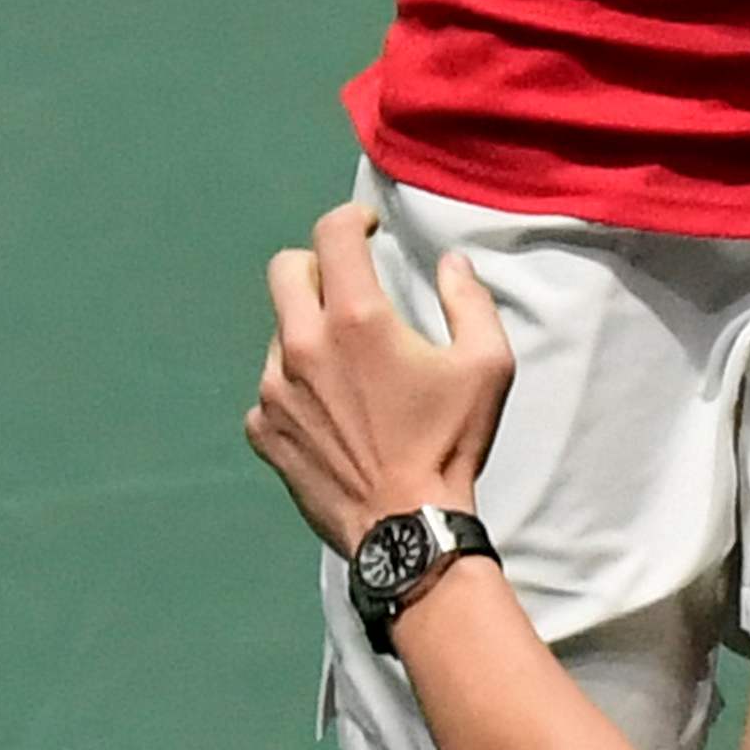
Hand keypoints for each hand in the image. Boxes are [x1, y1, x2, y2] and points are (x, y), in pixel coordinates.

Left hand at [249, 204, 511, 554]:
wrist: (406, 531)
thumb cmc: (450, 444)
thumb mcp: (488, 367)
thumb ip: (470, 302)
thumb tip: (451, 263)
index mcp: (357, 319)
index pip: (332, 234)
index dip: (350, 218)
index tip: (367, 228)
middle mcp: (303, 344)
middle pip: (285, 271)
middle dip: (317, 264)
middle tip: (348, 285)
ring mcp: (273, 389)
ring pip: (279, 332)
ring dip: (308, 330)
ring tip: (345, 364)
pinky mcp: (262, 430)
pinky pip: (270, 390)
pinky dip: (295, 387)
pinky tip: (329, 413)